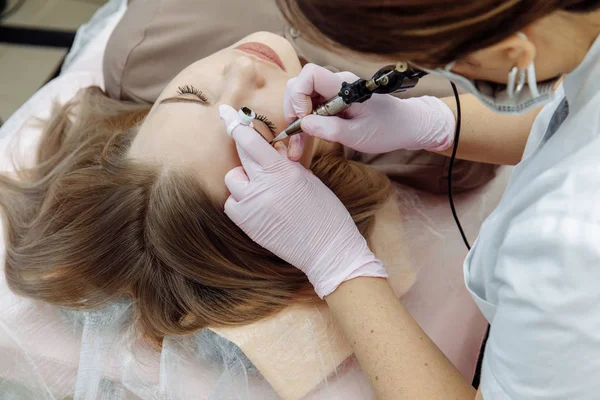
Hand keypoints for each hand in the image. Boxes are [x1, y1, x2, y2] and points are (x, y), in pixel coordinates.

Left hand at [219, 104, 386, 297]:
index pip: (250, 141)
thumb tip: (275, 148)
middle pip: (240, 157)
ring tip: (264, 189)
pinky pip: (231, 203)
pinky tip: (258, 205)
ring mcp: (251, 207)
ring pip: (233, 180)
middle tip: (251, 148)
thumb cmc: (325, 212)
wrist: (328, 250)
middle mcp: (262, 187)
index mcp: (282, 171)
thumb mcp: (308, 179)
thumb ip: (287, 162)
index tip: (225, 112)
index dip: (236, 124)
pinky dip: (240, 201)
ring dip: (244, 180)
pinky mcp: (246, 225)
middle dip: (246, 150)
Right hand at [284, 63, 455, 159]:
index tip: (305, 118)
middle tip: (296, 134)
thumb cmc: (388, 129)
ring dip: (295, 120)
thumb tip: (304, 124)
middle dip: (292, 109)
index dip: (299, 94)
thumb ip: (331, 130)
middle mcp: (336, 84)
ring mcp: (333, 93)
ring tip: (296, 146)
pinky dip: (303, 124)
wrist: (405, 126)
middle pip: (299, 85)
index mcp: (345, 86)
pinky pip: (311, 107)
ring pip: (302, 98)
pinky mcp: (332, 102)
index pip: (310, 74)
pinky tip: (302, 141)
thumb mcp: (359, 135)